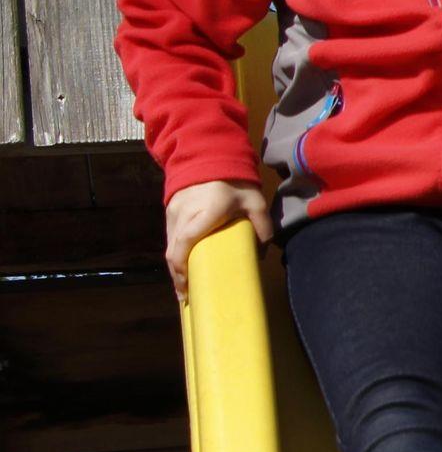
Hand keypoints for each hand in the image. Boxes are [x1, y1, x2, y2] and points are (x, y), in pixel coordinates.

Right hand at [165, 180, 272, 302]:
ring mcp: (173, 212)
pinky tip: (181, 266)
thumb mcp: (255, 201)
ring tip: (184, 287)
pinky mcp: (170, 211)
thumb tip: (262, 253)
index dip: (182, 268)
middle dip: (177, 276)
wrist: (209, 154)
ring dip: (174, 267)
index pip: (186, 243)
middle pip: (173, 251)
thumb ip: (262, 225)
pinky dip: (174, 254)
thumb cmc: (235, 181)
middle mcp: (183, 214)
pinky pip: (170, 237)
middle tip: (186, 297)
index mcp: (204, 212)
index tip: (187, 289)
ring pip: (169, 246)